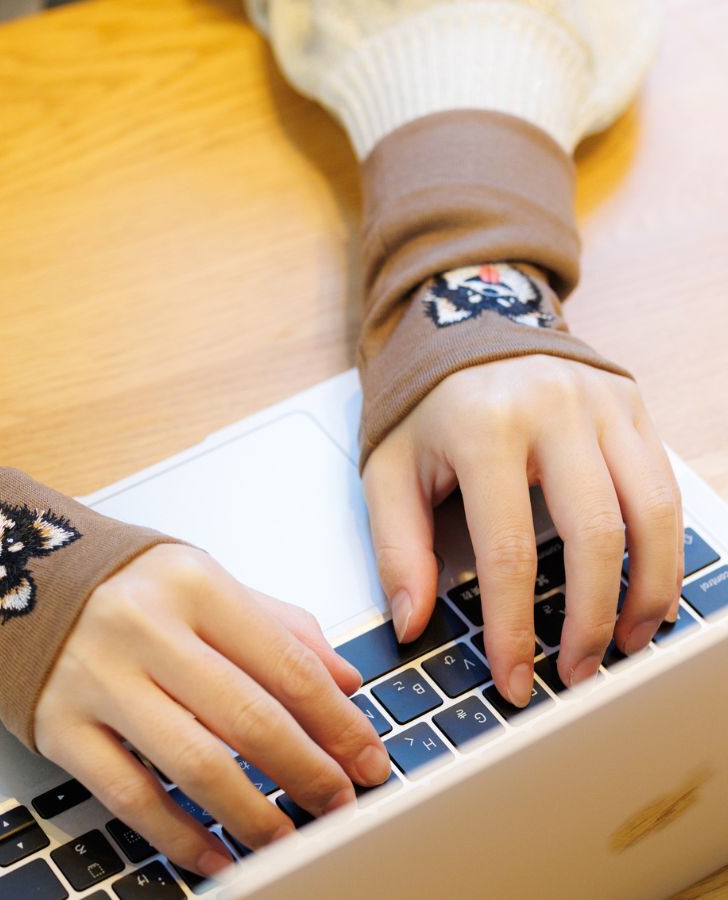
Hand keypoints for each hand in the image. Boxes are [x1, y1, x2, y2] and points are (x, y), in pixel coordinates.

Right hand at [34, 544, 389, 876]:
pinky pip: (131, 796)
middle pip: (248, 717)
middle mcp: (144, 627)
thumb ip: (276, 625)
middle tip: (340, 804)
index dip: (338, 721)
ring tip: (290, 838)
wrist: (5, 574)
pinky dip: (180, 835)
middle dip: (308, 772)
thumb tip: (345, 682)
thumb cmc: (118, 583)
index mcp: (191, 583)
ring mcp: (97, 679)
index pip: (286, 662)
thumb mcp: (201, 580)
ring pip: (194, 764)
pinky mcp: (60, 726)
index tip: (368, 758)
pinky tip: (217, 853)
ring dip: (254, 813)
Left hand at [364, 356, 681, 707]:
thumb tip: (412, 620)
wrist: (463, 319)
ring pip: (652, 512)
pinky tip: (646, 589)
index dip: (514, 626)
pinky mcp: (631, 404)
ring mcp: (602, 403)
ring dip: (647, 591)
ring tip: (625, 643)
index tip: (514, 677)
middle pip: (596, 535)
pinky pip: (664, 486)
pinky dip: (664, 548)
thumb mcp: (387, 467)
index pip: (508, 549)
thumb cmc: (423, 402)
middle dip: (590, 619)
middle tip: (576, 671)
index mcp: (484, 427)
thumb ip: (396, 545)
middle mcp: (553, 409)